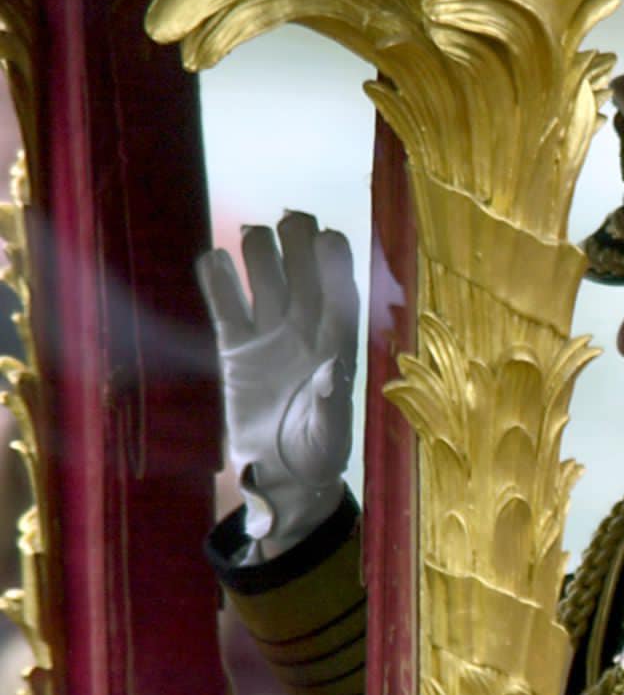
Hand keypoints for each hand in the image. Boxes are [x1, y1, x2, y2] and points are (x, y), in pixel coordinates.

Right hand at [197, 213, 358, 552]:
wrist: (283, 474)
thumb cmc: (318, 454)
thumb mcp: (328, 435)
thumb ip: (330, 402)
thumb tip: (334, 369)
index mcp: (337, 345)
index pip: (339, 293)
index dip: (336, 264)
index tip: (330, 237)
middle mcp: (305, 331)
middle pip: (303, 273)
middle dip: (299, 245)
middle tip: (290, 220)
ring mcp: (269, 335)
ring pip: (265, 278)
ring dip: (260, 254)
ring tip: (253, 235)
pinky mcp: (235, 347)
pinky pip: (226, 304)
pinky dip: (217, 281)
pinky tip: (212, 258)